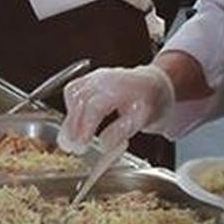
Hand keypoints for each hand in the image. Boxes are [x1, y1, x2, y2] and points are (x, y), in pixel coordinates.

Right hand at [57, 65, 174, 153]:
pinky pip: (73, 90)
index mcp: (121, 87)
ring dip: (70, 117)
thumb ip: (122, 131)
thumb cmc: (150, 101)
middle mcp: (105, 78)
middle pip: (79, 98)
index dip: (86, 126)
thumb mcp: (143, 119)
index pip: (96, 105)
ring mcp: (95, 76)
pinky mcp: (89, 79)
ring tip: (72, 138)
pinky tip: (76, 123)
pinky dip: (70, 108)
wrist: (154, 86)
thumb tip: (103, 144)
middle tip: (73, 147)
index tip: (82, 143)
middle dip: (72, 125)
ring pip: (72, 92)